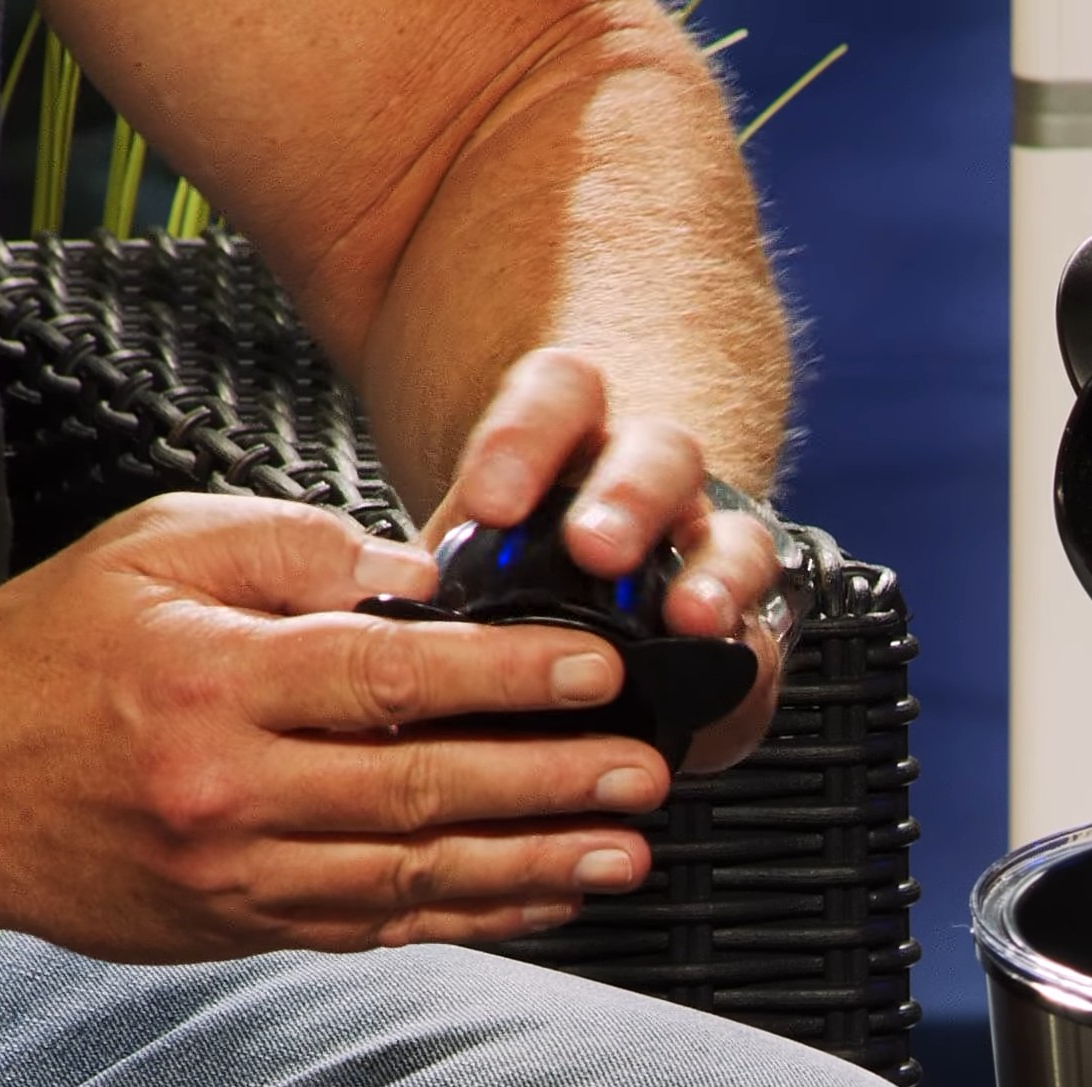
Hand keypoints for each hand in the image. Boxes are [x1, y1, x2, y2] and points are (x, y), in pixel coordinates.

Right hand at [0, 494, 673, 960]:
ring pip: (412, 874)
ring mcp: (235, 871)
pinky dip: (470, 914)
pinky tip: (544, 899)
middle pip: (419, 786)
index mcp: (212, 678)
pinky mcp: (238, 925)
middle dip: (549, 782)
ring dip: (532, 867)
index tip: (598, 667)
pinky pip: (378, 926)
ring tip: (626, 851)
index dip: (507, 675)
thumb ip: (300, 552)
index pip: (388, 677)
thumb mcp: (160, 548)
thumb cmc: (55, 646)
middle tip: (644, 771)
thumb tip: (432, 583)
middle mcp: (227, 787)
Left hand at [425, 346, 785, 771]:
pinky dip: (749, 658)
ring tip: (692, 617)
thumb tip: (326, 598)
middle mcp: (655, 483)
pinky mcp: (750, 628)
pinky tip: (727, 688)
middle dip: (628, 500)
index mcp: (576, 435)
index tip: (489, 506)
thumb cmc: (517, 562)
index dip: (524, 441)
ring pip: (734, 537)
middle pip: (658, 457)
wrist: (605, 593)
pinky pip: (765, 634)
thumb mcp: (463, 539)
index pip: (560, 393)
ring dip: (714, 574)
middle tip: (595, 549)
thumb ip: (418, 549)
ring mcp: (713, 549)